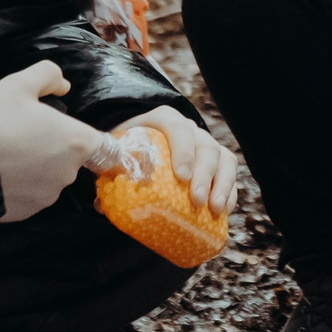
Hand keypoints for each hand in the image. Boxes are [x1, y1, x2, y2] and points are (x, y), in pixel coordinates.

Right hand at [0, 61, 125, 223]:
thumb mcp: (20, 84)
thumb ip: (48, 76)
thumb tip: (63, 85)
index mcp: (77, 142)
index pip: (101, 144)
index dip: (83, 137)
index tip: (64, 133)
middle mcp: (68, 174)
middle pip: (70, 160)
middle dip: (51, 149)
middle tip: (22, 135)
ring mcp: (46, 197)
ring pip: (47, 179)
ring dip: (34, 169)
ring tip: (6, 154)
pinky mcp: (25, 214)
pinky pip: (27, 196)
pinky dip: (18, 187)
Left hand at [112, 105, 241, 218]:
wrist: (142, 145)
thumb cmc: (128, 150)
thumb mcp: (117, 154)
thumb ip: (110, 173)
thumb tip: (101, 203)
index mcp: (163, 120)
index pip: (178, 127)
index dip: (183, 150)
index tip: (181, 176)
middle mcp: (190, 130)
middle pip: (205, 146)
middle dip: (204, 175)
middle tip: (196, 200)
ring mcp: (206, 145)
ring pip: (224, 159)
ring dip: (222, 185)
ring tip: (214, 209)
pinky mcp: (217, 161)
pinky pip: (230, 173)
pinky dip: (229, 191)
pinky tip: (222, 211)